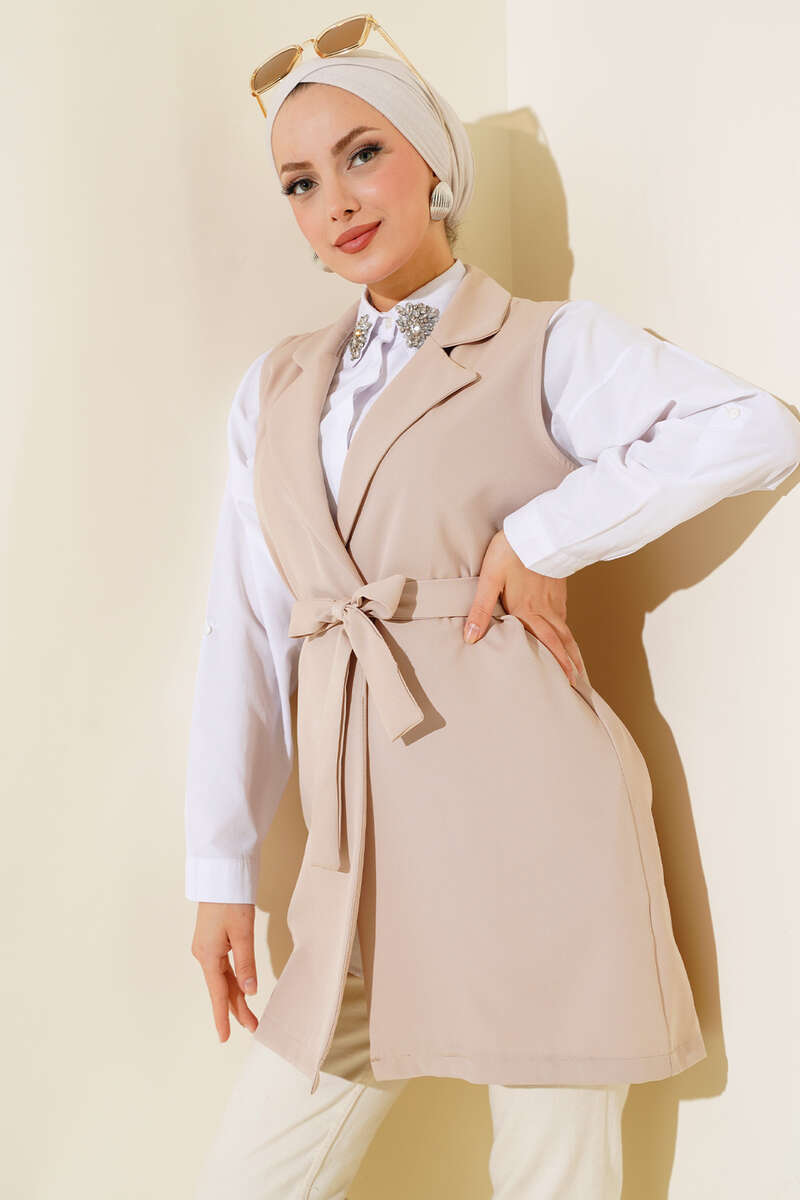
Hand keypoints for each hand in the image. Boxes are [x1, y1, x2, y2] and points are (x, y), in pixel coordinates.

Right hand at [191, 902, 259, 1040]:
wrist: (221, 873)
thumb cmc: (230, 900)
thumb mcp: (242, 932)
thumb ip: (246, 963)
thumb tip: (250, 991)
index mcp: (208, 955)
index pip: (218, 993)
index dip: (223, 1016)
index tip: (225, 1038)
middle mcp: (204, 954)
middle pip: (222, 988)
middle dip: (236, 1008)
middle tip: (252, 1027)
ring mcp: (207, 947)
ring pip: (223, 978)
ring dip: (236, 995)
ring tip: (249, 1014)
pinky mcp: (212, 939)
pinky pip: (223, 966)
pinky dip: (233, 979)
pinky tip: (240, 988)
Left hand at [463, 529, 585, 683]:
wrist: (537, 528)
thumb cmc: (510, 552)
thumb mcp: (489, 580)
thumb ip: (480, 609)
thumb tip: (470, 637)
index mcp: (527, 611)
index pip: (547, 644)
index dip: (558, 664)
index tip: (568, 682)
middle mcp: (545, 608)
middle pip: (561, 640)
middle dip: (569, 662)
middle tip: (578, 680)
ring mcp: (554, 598)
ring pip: (565, 628)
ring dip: (571, 647)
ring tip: (576, 662)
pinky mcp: (558, 586)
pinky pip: (564, 613)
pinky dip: (567, 628)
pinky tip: (565, 630)